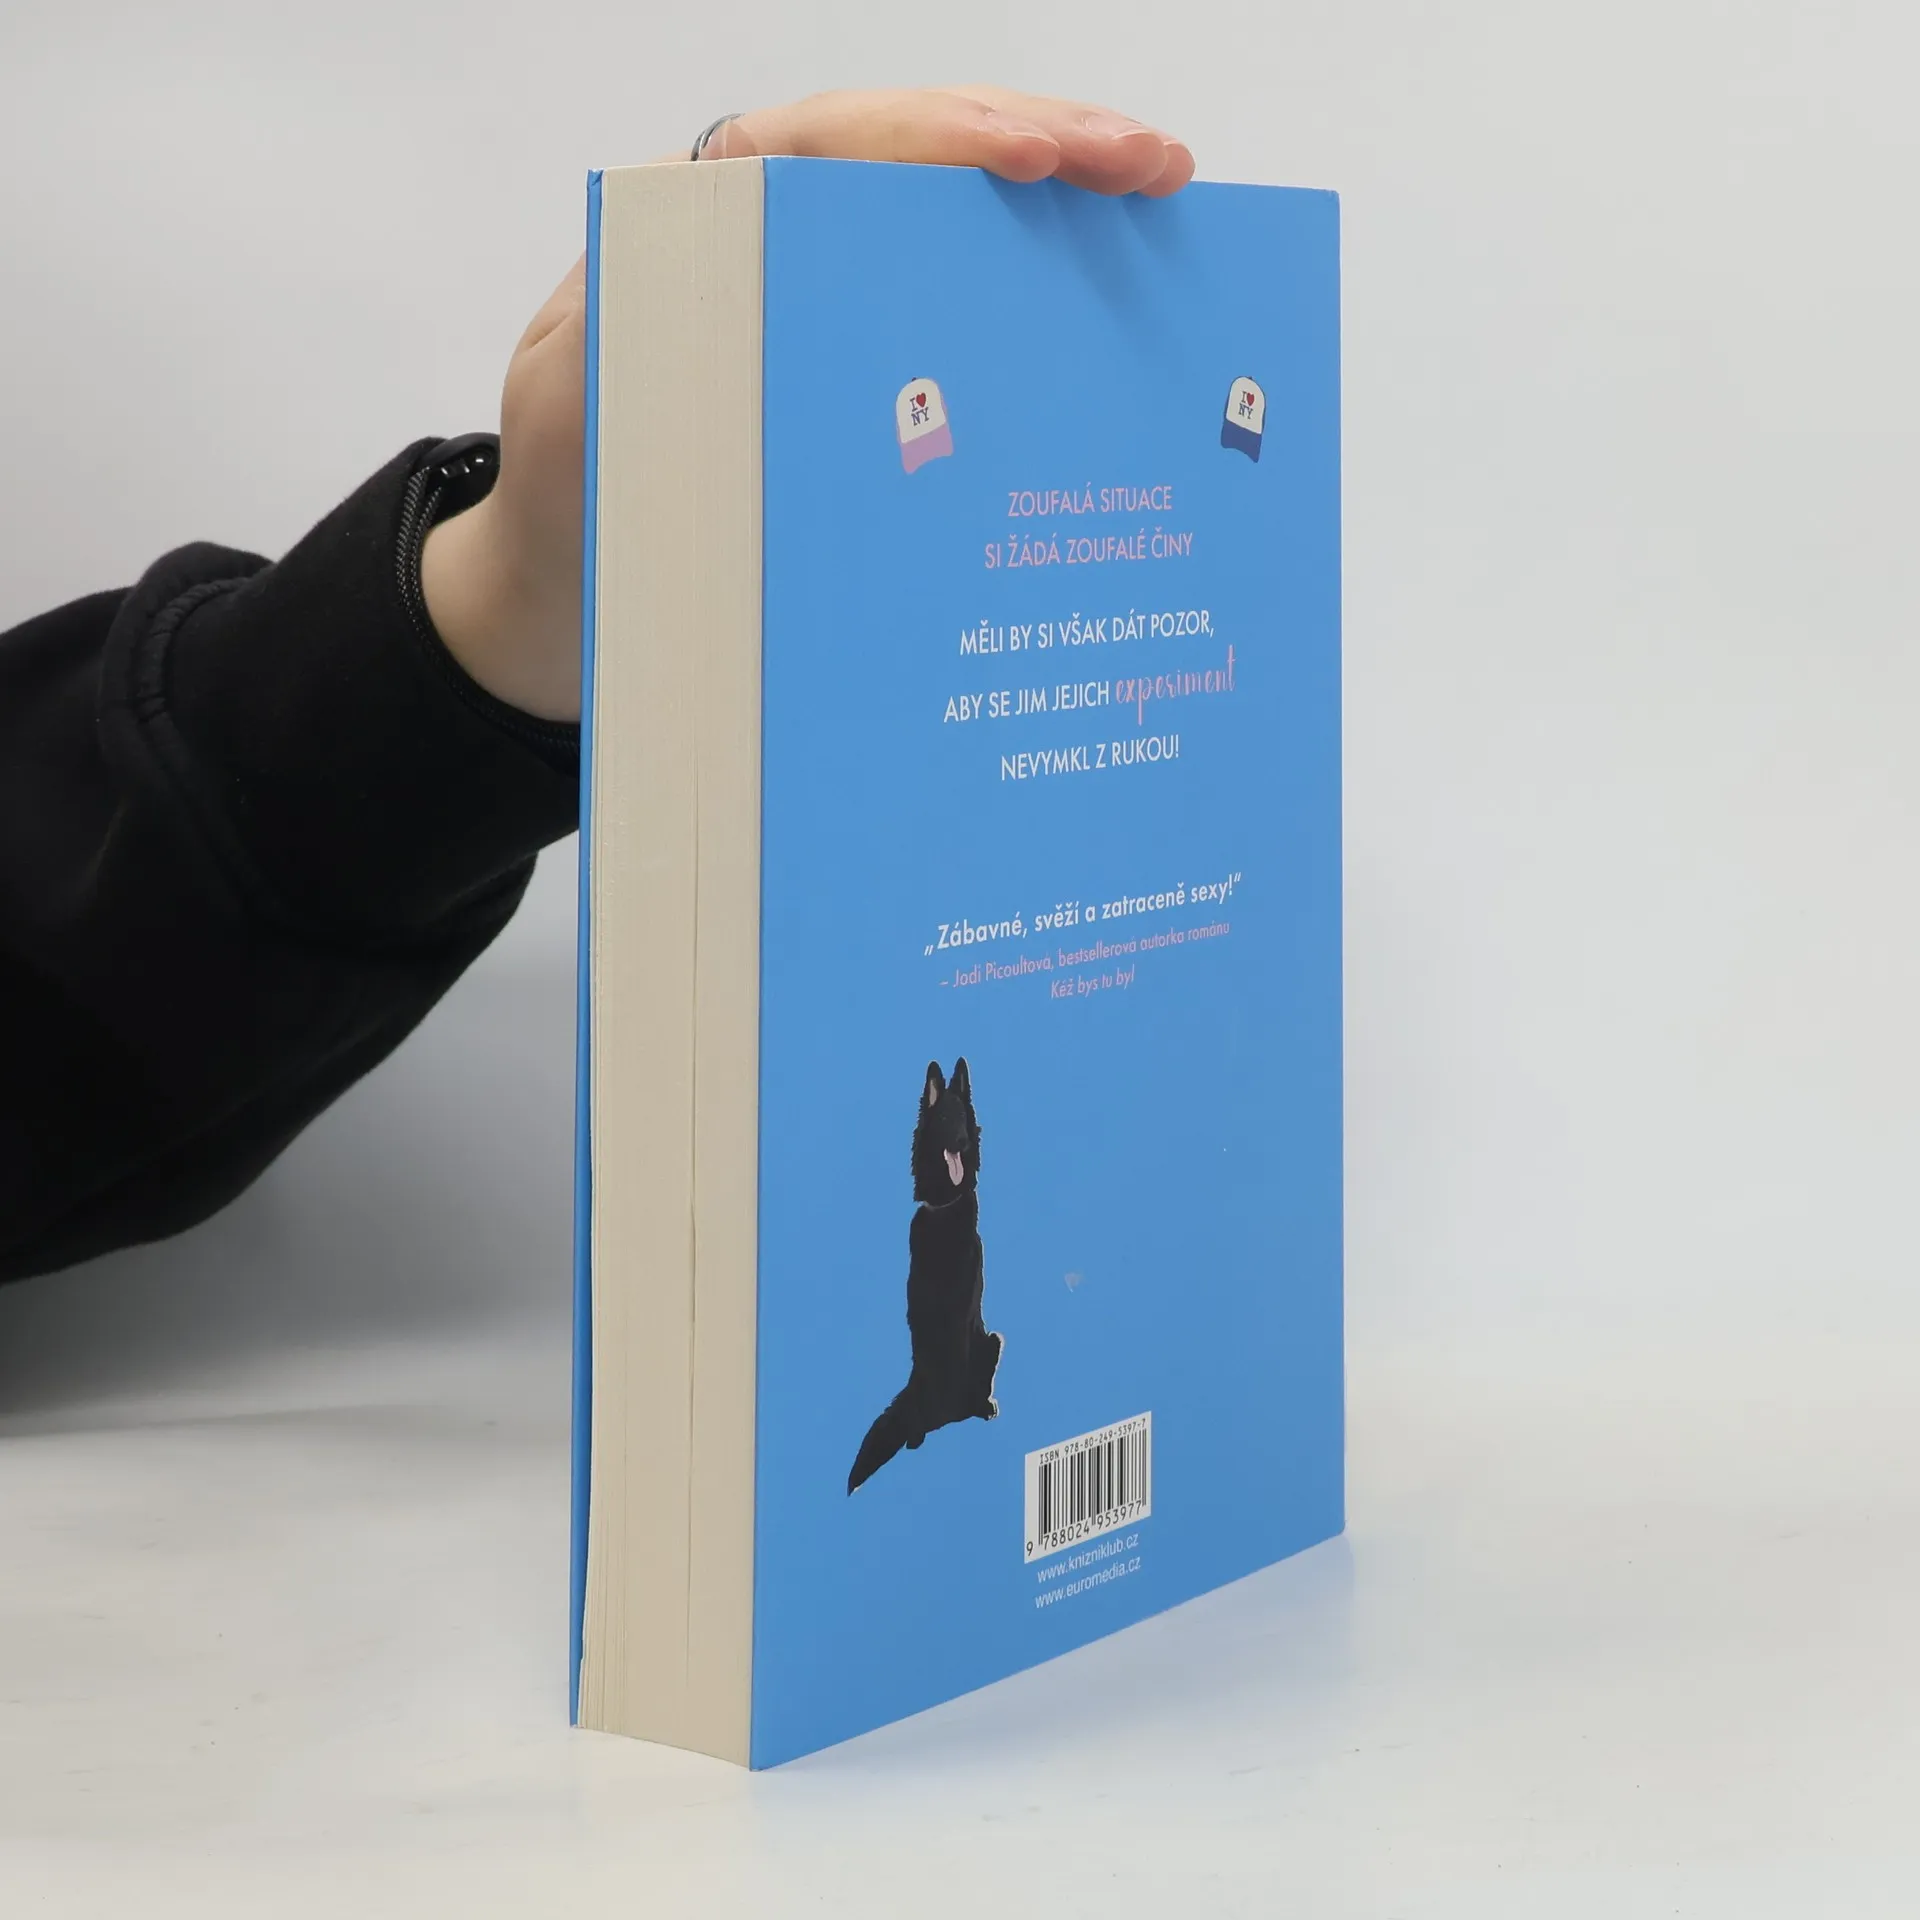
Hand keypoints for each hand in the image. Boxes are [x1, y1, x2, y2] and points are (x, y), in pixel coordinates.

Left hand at [421, 89, 1194, 723]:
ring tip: (1160, 190)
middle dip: (1042, 142)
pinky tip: (1115, 276)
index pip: (832, 145)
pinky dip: (1038, 279)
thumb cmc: (568, 499)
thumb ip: (623, 339)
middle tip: (1151, 166)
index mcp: (702, 224)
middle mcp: (775, 236)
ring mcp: (827, 294)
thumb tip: (733, 281)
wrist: (575, 582)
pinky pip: (957, 297)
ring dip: (1061, 199)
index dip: (937, 141)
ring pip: (953, 215)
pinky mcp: (862, 357)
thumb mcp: (570, 413)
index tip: (1031, 158)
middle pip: (917, 155)